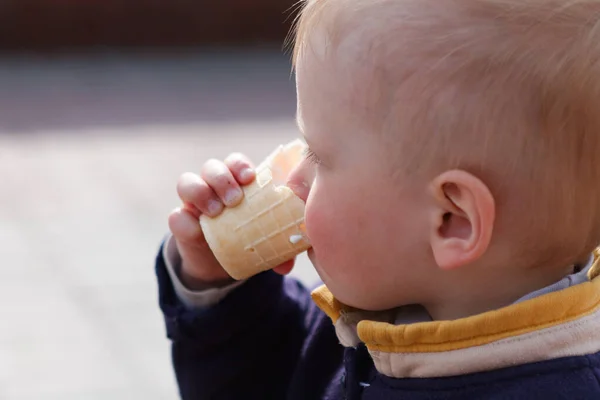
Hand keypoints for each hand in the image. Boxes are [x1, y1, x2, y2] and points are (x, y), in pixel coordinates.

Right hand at [168, 153, 294, 287]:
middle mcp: (212, 186)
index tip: (250, 178)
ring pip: (187, 182)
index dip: (240, 165)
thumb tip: (285, 266)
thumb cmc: (248, 239)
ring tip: (216, 212)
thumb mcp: (264, 242)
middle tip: (234, 199)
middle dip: (222, 179)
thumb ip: (277, 249)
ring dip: (201, 193)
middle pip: (211, 167)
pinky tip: (196, 230)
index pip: (235, 163)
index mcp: (237, 183)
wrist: (218, 263)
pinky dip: (184, 222)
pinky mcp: (180, 222)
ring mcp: (193, 202)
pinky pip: (176, 216)